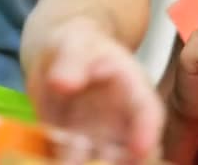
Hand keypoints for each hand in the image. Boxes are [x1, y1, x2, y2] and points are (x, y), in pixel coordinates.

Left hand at [25, 18, 163, 162]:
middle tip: (97, 161)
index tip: (140, 150)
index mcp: (133, 89)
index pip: (149, 113)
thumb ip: (71, 61)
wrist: (56, 59)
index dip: (148, 133)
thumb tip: (62, 83)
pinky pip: (70, 163)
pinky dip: (62, 164)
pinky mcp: (75, 151)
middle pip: (133, 152)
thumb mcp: (73, 43)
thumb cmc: (75, 45)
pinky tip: (48, 162)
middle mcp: (123, 122)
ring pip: (102, 163)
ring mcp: (100, 140)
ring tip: (68, 162)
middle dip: (121, 162)